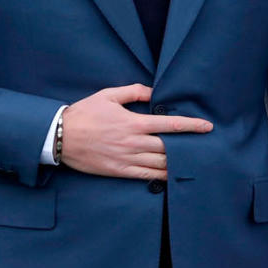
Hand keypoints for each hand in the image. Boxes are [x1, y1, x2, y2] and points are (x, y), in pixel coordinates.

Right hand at [60, 84, 212, 179]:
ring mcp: (127, 158)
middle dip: (189, 146)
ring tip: (192, 160)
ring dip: (178, 162)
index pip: (169, 125)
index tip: (207, 126)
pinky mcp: (120, 171)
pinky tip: (173, 174)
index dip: (191, 126)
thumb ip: (133, 92)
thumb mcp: (107, 95)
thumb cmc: (84, 113)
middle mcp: (133, 142)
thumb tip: (153, 92)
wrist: (60, 136)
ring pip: (161, 163)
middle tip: (204, 146)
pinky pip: (147, 175)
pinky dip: (163, 175)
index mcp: (133, 122)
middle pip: (169, 146)